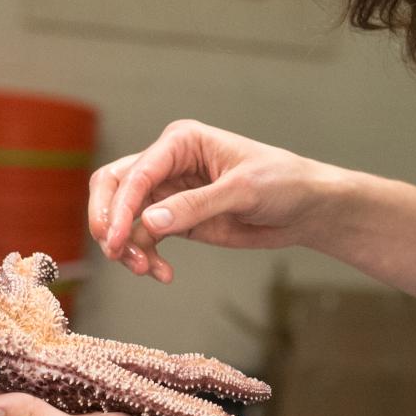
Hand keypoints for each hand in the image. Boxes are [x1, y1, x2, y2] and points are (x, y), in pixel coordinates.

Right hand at [90, 120, 328, 281]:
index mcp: (181, 142)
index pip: (137, 172)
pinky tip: (162, 273)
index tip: (115, 239)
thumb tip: (149, 223)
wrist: (307, 208)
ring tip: (145, 270)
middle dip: (108, 220)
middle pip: (116, 187)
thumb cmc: (283, 183)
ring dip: (128, 246)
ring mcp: (170, 193)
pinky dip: (146, 257)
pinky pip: (146, 238)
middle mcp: (168, 164)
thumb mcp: (242, 191)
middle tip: (113, 251)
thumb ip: (195, 206)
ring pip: (127, 217)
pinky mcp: (177, 219)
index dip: (119, 206)